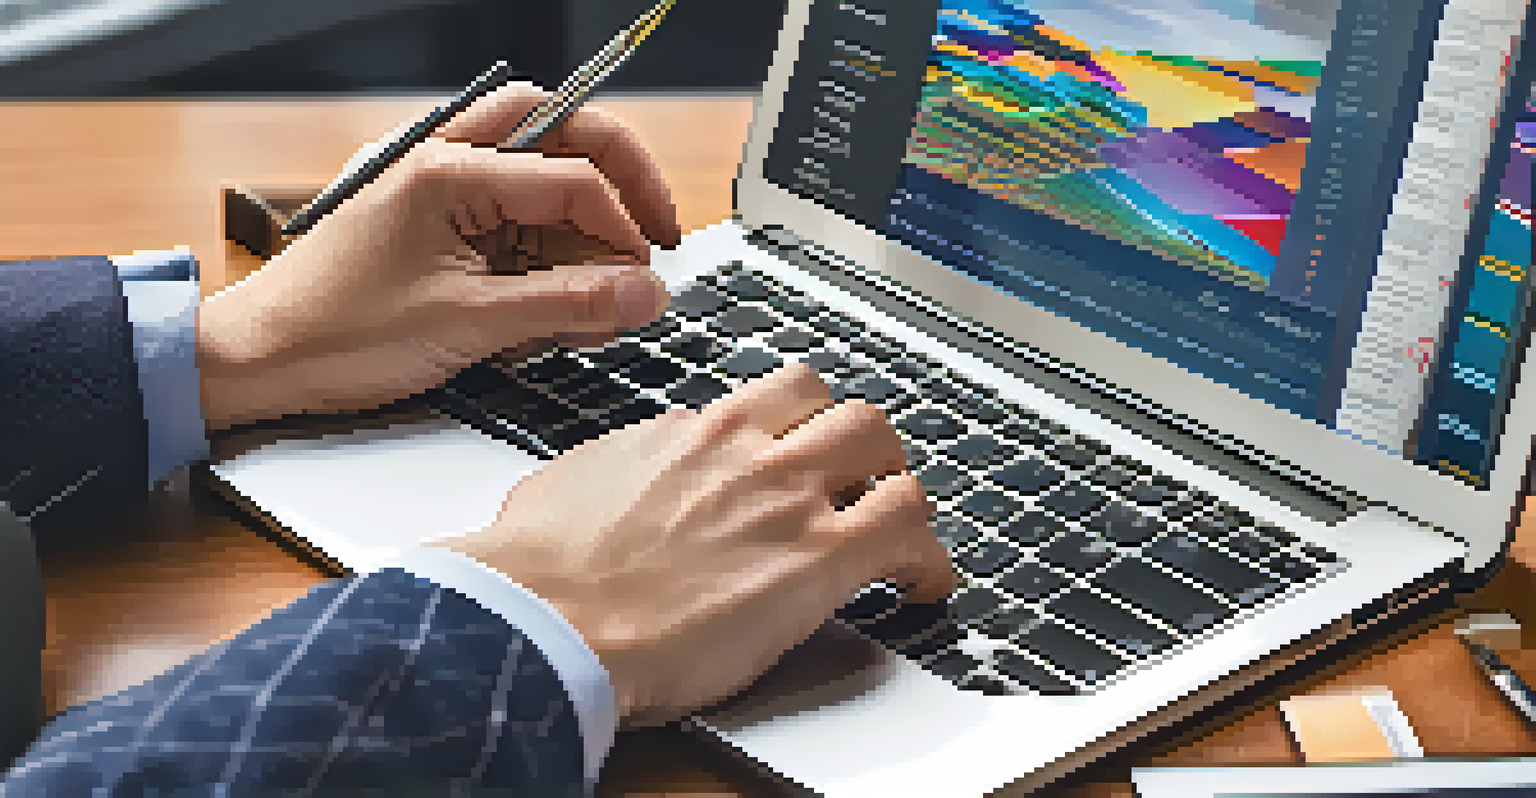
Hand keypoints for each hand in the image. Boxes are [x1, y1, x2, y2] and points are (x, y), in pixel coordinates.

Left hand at [195, 82, 681, 429]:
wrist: (259, 360)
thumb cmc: (338, 335)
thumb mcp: (470, 325)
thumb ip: (568, 305)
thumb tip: (645, 293)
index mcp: (445, 170)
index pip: (570, 177)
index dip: (622, 228)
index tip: (646, 277)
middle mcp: (439, 158)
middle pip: (559, 127)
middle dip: (617, 173)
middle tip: (655, 225)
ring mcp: (431, 182)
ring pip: (534, 163)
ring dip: (578, 212)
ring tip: (600, 278)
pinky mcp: (428, 216)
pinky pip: (505, 208)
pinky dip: (540, 242)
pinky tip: (552, 291)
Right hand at [428, 363, 956, 727]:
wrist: (542, 616)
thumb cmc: (538, 568)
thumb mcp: (578, 479)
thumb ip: (628, 461)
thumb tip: (637, 464)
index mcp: (692, 433)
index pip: (777, 397)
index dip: (802, 425)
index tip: (804, 450)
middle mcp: (748, 452)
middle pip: (842, 410)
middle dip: (861, 447)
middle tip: (862, 485)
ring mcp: (788, 499)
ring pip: (885, 449)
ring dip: (900, 487)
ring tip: (900, 530)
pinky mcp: (817, 560)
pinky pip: (909, 533)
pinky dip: (929, 559)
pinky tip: (923, 585)